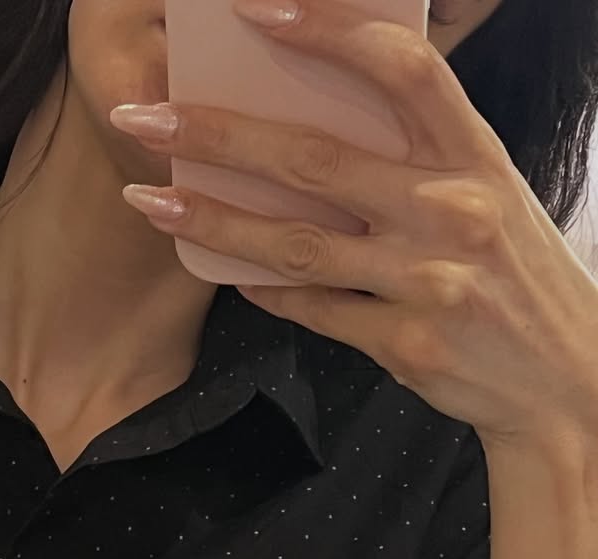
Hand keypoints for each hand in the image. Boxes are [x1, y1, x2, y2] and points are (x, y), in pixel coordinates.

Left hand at [112, 0, 597, 456]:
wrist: (562, 378)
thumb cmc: (511, 274)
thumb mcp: (490, 194)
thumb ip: (420, 156)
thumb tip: (318, 118)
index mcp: (477, 156)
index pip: (402, 70)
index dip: (328, 32)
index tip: (255, 11)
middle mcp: (454, 211)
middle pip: (316, 160)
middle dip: (218, 136)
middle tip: (145, 120)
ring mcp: (429, 281)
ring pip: (297, 244)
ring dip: (213, 222)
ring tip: (151, 204)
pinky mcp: (406, 344)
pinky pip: (314, 309)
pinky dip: (267, 291)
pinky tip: (230, 276)